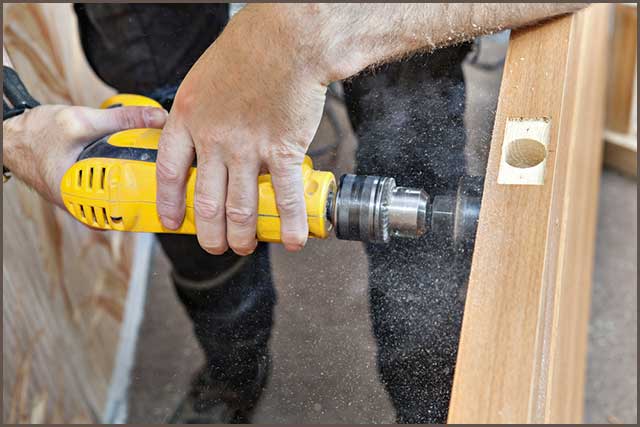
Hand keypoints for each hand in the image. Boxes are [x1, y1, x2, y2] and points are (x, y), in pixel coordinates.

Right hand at [3, 104, 166, 205]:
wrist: (15, 138)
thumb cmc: (37, 134)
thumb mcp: (82, 120)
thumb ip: (123, 119)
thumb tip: (159, 117)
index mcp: (78, 195)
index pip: (125, 209)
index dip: (152, 198)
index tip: (169, 188)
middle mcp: (81, 205)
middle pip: (126, 205)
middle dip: (148, 191)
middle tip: (167, 178)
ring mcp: (83, 201)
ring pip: (120, 199)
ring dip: (138, 187)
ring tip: (155, 172)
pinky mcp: (85, 193)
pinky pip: (112, 192)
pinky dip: (125, 181)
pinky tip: (137, 171)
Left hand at [156, 6, 327, 255]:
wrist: (287, 39)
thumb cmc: (249, 49)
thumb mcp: (204, 78)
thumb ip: (200, 113)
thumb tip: (204, 136)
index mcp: (187, 118)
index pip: (168, 173)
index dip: (170, 204)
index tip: (174, 221)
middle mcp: (212, 138)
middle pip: (205, 202)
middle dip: (209, 233)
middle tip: (216, 245)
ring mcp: (246, 148)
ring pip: (240, 209)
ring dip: (242, 236)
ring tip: (244, 247)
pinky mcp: (281, 150)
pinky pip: (284, 197)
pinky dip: (290, 224)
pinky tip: (294, 240)